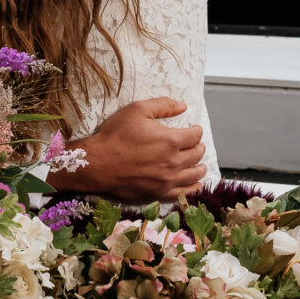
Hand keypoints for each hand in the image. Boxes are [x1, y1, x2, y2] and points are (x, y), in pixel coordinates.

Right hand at [50, 97, 206, 202]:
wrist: (97, 163)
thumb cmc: (115, 135)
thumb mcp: (138, 110)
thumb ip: (163, 105)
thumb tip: (183, 106)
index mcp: (171, 141)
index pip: (195, 136)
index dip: (196, 131)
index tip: (195, 130)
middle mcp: (173, 162)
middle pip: (196, 155)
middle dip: (199, 148)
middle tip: (198, 146)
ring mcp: (166, 180)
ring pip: (193, 175)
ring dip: (200, 168)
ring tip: (201, 165)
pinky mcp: (158, 193)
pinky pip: (183, 193)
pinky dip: (193, 189)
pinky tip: (196, 186)